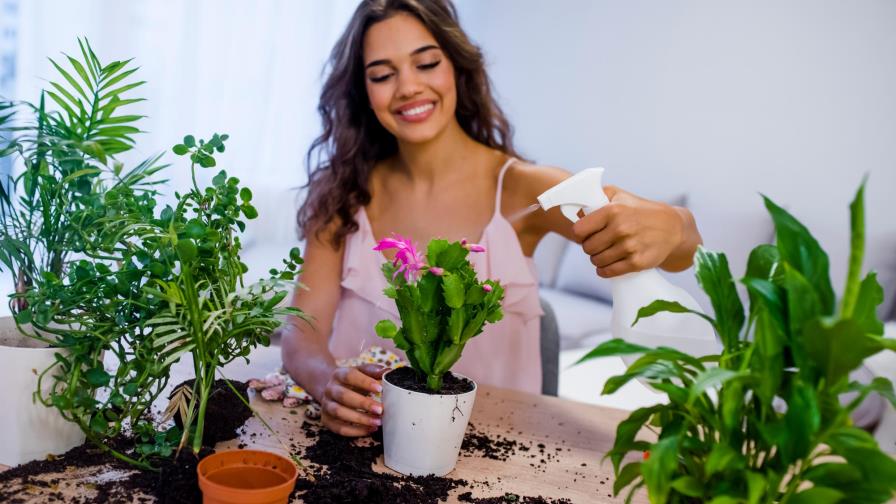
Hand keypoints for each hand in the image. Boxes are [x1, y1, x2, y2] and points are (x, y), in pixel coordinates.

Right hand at [320, 364, 387, 436]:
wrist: (331, 390)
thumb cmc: (351, 381)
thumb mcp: (360, 372)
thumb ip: (373, 371)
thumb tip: (388, 372)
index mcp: (338, 374)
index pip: (349, 376)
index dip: (364, 382)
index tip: (380, 388)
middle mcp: (330, 389)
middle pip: (343, 396)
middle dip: (363, 403)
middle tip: (380, 409)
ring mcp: (326, 405)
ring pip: (339, 413)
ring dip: (360, 419)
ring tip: (378, 422)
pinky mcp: (326, 420)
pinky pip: (339, 428)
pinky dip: (355, 431)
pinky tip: (370, 429)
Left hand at [571, 185, 685, 276]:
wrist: (673, 228)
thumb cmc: (641, 210)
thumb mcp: (619, 195)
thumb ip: (596, 197)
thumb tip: (577, 211)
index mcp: (613, 210)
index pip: (579, 230)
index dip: (580, 233)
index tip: (585, 233)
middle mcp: (620, 228)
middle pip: (587, 247)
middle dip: (589, 246)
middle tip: (597, 243)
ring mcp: (629, 247)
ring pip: (596, 260)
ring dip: (597, 259)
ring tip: (604, 253)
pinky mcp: (637, 262)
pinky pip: (609, 272)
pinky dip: (604, 270)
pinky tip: (606, 265)